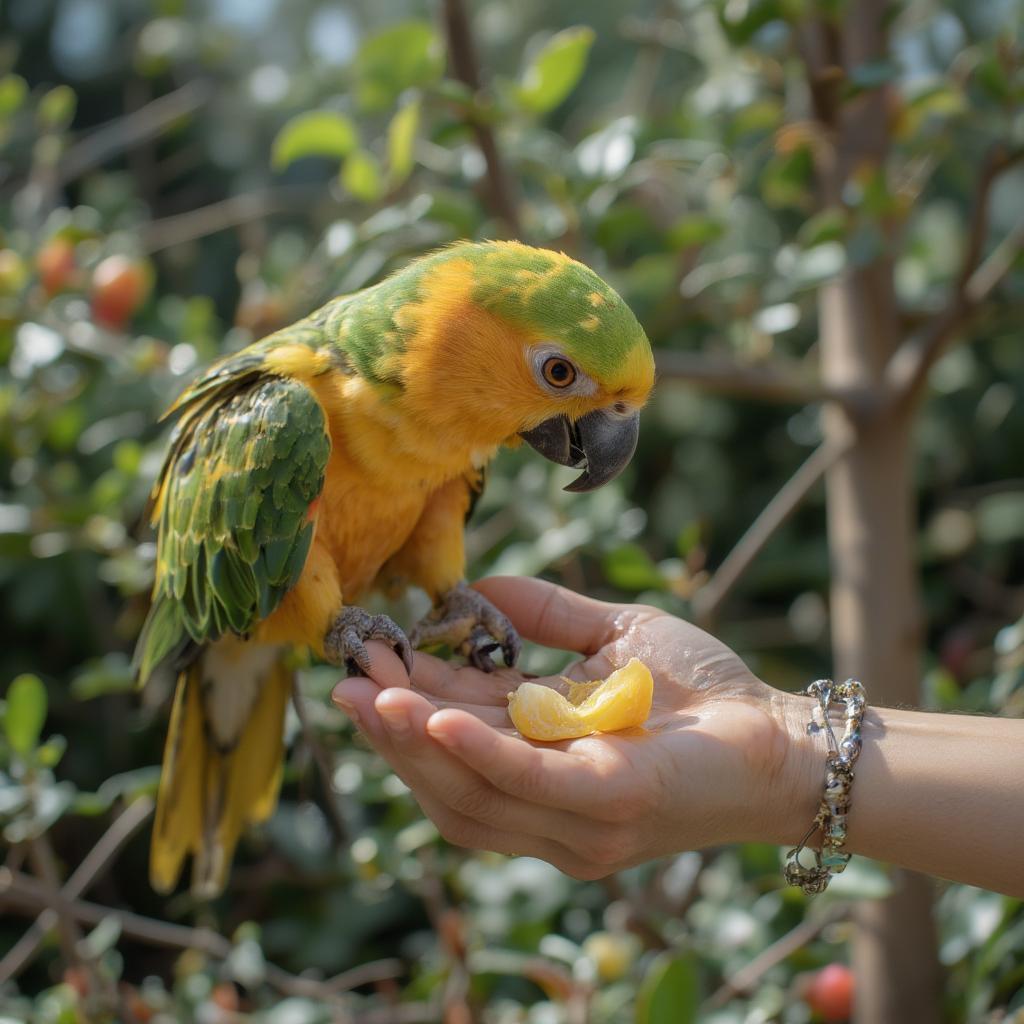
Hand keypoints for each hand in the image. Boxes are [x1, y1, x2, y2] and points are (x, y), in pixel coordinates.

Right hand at [331, 577, 812, 879]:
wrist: (779, 733)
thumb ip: (546, 615)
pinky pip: (527, 782)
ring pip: (470, 788)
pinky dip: (477, 750)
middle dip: (393, 727)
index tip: (363, 662)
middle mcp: (546, 804)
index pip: (457, 738)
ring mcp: (575, 815)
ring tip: (373, 693)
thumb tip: (478, 585)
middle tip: (348, 678)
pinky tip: (435, 712)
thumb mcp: (608, 638)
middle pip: (448, 774)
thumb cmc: (700, 692)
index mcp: (539, 761)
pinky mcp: (610, 804)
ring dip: (415, 740)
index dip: (406, 704)